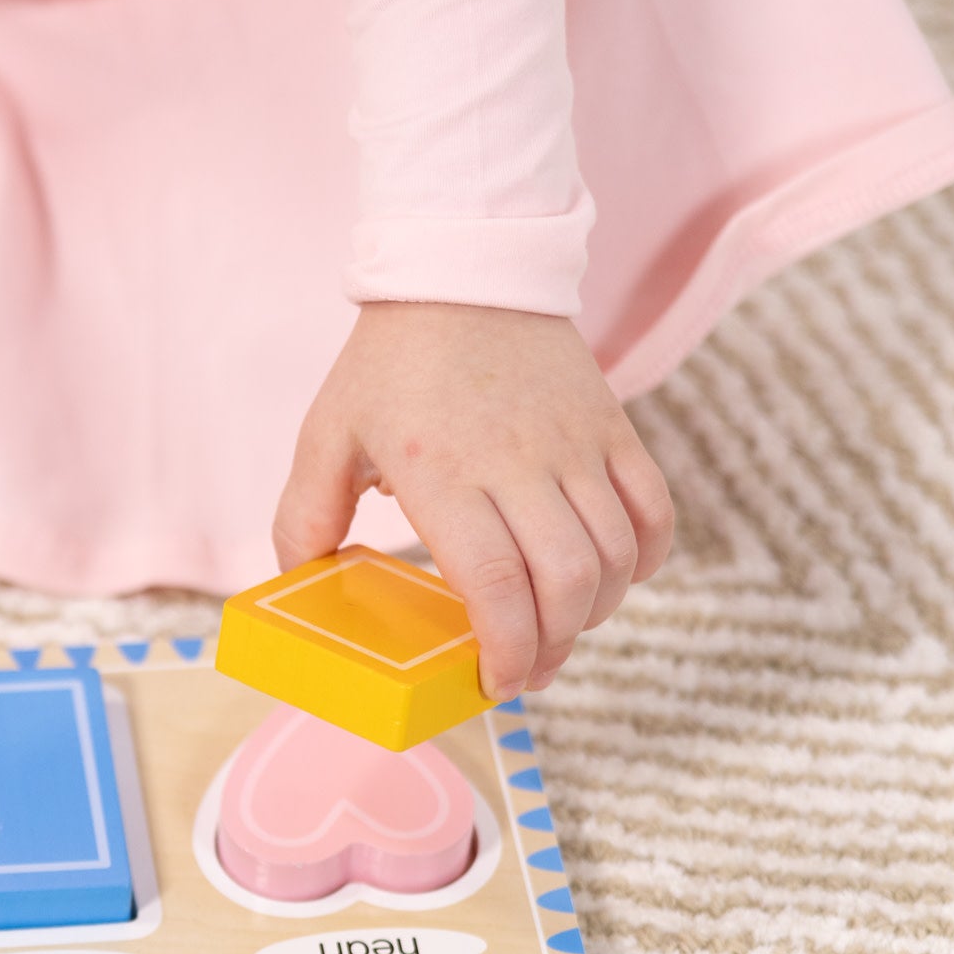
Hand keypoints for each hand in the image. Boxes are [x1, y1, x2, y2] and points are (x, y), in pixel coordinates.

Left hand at [273, 303, 672, 699]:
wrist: (465, 270)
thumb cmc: (389, 363)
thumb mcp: (325, 436)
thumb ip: (303, 516)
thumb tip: (300, 583)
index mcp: (443, 475)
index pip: (493, 584)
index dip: (505, 649)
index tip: (495, 683)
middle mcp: (518, 464)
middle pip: (564, 583)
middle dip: (552, 648)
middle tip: (527, 674)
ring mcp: (573, 445)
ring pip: (613, 555)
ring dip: (595, 613)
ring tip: (561, 635)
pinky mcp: (611, 426)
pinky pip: (653, 509)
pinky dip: (644, 559)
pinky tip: (611, 581)